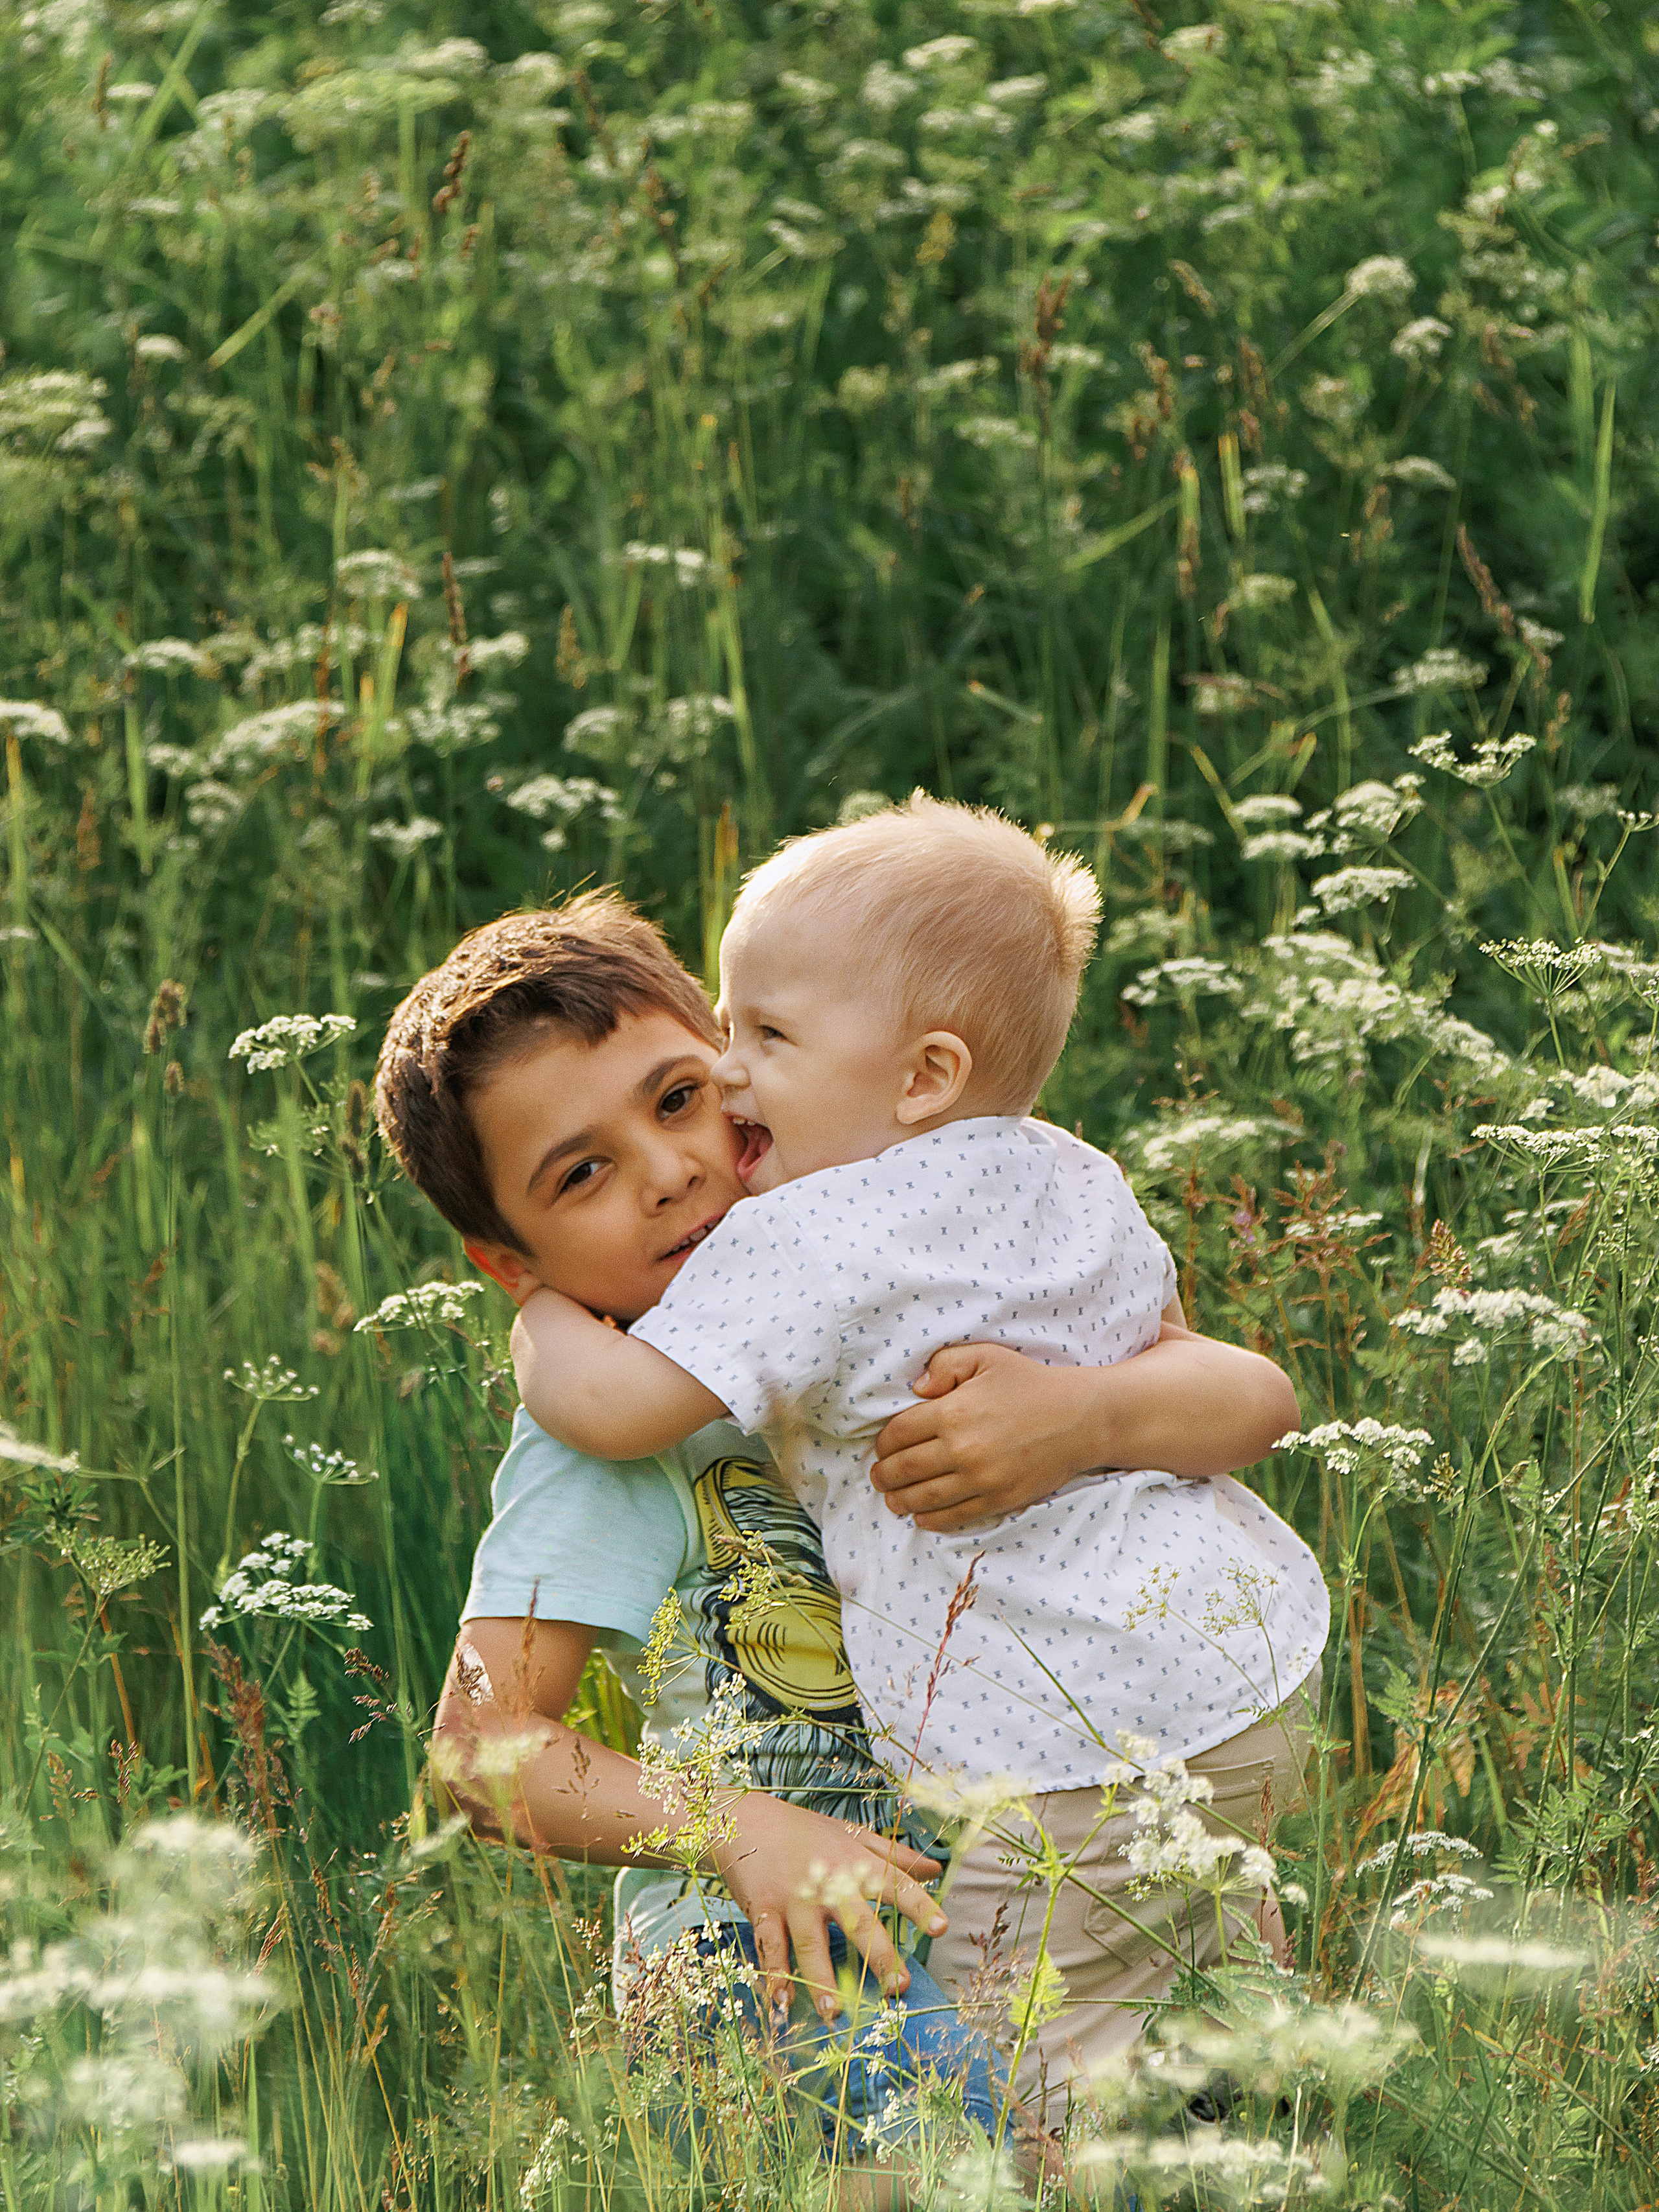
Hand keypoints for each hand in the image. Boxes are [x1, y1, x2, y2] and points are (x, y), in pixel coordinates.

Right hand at [711, 1792, 946, 2021]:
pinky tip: (781, 2003)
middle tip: (899, 1987)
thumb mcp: (853, 1835)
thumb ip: (894, 1855)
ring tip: (835, 2013)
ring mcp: (794, 1899)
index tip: (941, 1927)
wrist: (749, 1821)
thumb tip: (937, 1871)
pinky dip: (775, 1976)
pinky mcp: (764, 1911)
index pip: (894, 1884)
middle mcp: (828, 1883)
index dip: (918, 1905)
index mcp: (854, 1864)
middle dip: (879, 1955)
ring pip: (810, 1944)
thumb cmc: (808, 1832)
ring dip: (821, 1980)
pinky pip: (770, 1948)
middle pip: (857, 1922)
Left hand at [870, 1343, 1104, 1531]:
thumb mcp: (986, 1357)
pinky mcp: (998, 1499)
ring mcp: (980, 1479)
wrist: (1080, 1419)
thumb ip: (944, 1364)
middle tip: (878, 1477)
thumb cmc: (1031, 1384)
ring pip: (923, 1498)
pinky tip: (920, 1516)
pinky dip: (930, 1519)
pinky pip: (953, 1516)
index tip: (881, 1447)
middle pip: (904, 1470)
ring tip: (892, 1499)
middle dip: (883, 1476)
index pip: (898, 1434)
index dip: (883, 1443)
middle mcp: (962, 1449)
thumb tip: (915, 1389)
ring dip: (899, 1501)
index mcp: (953, 1412)